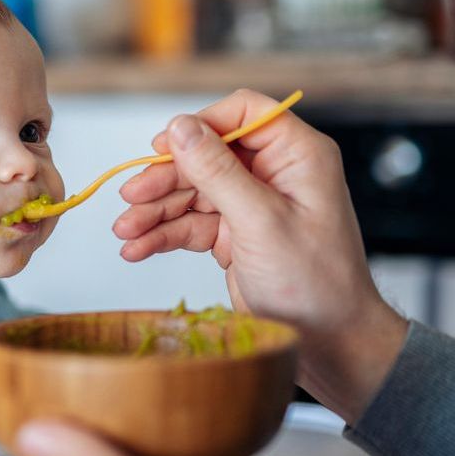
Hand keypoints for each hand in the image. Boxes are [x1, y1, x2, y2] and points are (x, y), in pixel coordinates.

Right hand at [114, 89, 407, 422]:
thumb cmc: (315, 284)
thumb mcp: (261, 222)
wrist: (329, 343)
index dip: (200, 125)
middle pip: (206, 154)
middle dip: (165, 177)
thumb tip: (180, 127)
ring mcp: (252, 205)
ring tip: (125, 232)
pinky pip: (191, 223)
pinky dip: (163, 235)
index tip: (164, 146)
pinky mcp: (235, 235)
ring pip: (192, 191)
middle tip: (131, 197)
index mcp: (297, 156)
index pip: (244, 112)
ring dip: (156, 210)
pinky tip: (138, 248)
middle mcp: (274, 174)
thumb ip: (217, 172)